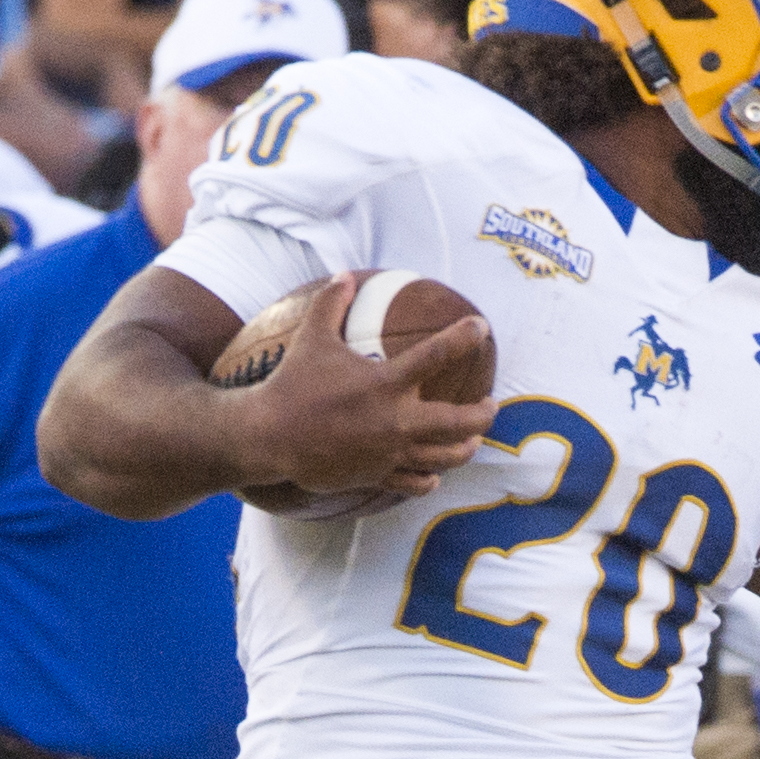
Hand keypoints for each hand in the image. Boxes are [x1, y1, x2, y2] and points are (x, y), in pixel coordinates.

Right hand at [238, 274, 498, 513]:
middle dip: (484, 413)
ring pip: (446, 457)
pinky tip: (434, 473)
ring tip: (472, 440)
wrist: (268, 437)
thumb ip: (331, 304)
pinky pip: (417, 483)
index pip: (437, 355)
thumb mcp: (310, 338)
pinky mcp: (377, 475)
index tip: (481, 327)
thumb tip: (344, 274)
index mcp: (385, 383)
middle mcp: (395, 420)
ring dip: (466, 448)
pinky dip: (430, 479)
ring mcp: (390, 452)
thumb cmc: (292, 383)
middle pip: (460, 422)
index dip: (464, 337)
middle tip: (491, 404)